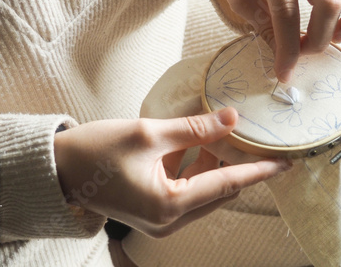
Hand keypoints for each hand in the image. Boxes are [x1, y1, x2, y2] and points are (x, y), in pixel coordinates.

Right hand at [54, 107, 290, 237]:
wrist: (57, 170)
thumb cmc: (95, 152)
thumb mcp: (148, 134)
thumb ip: (194, 128)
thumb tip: (232, 119)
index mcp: (169, 206)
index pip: (227, 185)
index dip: (258, 171)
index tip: (284, 163)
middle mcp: (169, 221)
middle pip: (219, 191)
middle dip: (237, 164)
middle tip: (252, 138)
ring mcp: (161, 219)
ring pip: (205, 191)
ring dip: (216, 165)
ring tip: (225, 135)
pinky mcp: (154, 211)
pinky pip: (189, 192)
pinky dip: (199, 170)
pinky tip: (201, 146)